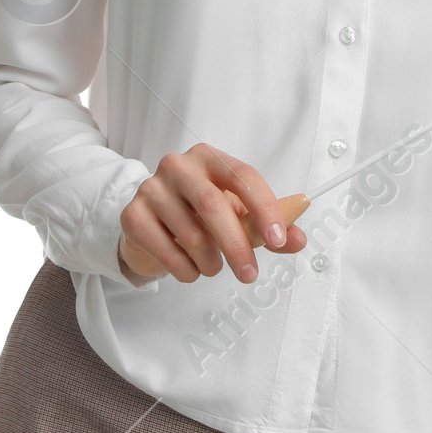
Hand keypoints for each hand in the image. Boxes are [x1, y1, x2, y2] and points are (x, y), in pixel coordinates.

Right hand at [117, 142, 307, 283]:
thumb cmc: (198, 214)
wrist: (150, 224)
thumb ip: (267, 226)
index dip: (264, 208)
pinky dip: (185, 270)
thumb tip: (298, 239)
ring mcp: (152, 188)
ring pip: (191, 233)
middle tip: (249, 274)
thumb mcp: (235, 214)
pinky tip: (190, 270)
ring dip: (210, 262)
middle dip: (237, 245)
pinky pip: (166, 250)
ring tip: (213, 268)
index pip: (243, 176)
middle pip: (213, 204)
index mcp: (210, 158)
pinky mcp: (133, 214)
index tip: (278, 240)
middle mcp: (179, 166)